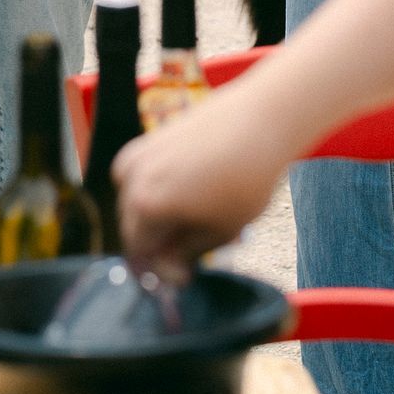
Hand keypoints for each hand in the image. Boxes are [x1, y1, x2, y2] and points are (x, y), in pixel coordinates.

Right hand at [116, 97, 288, 278]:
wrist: (262, 118)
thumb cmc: (246, 177)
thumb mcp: (221, 232)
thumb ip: (186, 254)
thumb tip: (170, 266)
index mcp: (143, 205)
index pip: (141, 255)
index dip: (165, 271)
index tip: (187, 275)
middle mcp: (131, 177)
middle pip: (135, 228)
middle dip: (161, 244)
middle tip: (194, 253)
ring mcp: (138, 153)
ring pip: (137, 202)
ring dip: (159, 217)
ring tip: (198, 222)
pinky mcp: (151, 137)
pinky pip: (144, 177)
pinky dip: (161, 191)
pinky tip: (193, 193)